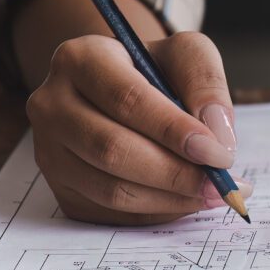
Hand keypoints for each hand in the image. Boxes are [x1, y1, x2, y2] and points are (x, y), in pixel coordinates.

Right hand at [26, 30, 246, 224]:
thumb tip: (217, 138)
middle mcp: (52, 105)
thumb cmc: (152, 72)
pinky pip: (113, 214)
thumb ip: (205, 82)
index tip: (218, 154)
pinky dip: (157, 212)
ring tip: (212, 193)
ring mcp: (50, 152)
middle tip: (220, 184)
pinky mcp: (62, 189)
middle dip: (176, 174)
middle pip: (113, 150)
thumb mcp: (183, 55)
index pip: (127, 100)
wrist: (117, 92)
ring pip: (112, 191)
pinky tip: (185, 199)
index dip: (175, 131)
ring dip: (171, 199)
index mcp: (80, 60)